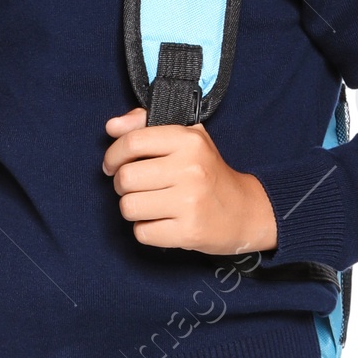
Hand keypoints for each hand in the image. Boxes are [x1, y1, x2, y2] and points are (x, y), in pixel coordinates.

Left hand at [102, 108, 277, 255]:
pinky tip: (163, 222)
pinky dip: (147, 230)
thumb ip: (146, 125)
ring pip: (129, 207)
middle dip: (123, 186)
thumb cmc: (209, 173)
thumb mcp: (186, 139)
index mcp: (188, 141)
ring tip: (152, 205)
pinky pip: (142, 232)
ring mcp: (190, 202)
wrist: (245, 212)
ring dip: (134, 209)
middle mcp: (191, 169)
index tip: (112, 165)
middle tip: (139, 188)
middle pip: (125, 178)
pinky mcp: (188, 232)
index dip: (113, 155)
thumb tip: (112, 126)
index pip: (132, 142)